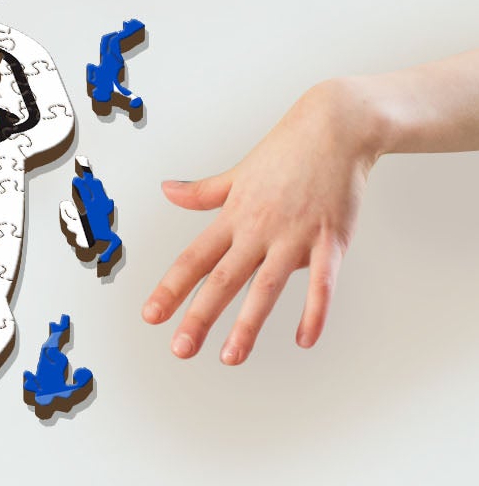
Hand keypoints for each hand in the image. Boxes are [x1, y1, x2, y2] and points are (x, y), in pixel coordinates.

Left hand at [143, 79, 381, 363]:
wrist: (333, 129)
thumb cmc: (286, 151)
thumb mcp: (237, 173)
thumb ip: (203, 191)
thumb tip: (168, 190)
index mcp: (233, 216)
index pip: (194, 258)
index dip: (171, 288)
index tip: (151, 315)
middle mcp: (258, 229)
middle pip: (222, 279)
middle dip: (199, 316)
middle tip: (180, 348)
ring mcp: (294, 236)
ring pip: (266, 286)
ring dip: (248, 324)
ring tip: (230, 356)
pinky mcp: (331, 240)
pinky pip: (322, 282)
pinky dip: (314, 311)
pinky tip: (304, 339)